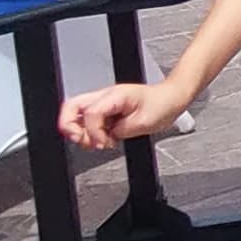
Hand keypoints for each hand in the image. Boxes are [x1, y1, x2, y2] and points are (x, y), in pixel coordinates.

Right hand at [62, 79, 190, 148]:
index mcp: (114, 96)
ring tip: (98, 142)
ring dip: (82, 132)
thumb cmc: (161, 105)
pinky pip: (88, 121)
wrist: (171, 99)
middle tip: (82, 141)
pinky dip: (91, 132)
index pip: (90, 113)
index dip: (92, 132)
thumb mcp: (143, 123)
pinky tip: (104, 139)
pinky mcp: (107, 110)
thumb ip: (120, 131)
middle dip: (69, 127)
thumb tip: (106, 138)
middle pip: (70, 106)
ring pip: (76, 114)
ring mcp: (104, 102)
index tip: (101, 144)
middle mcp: (105, 97)